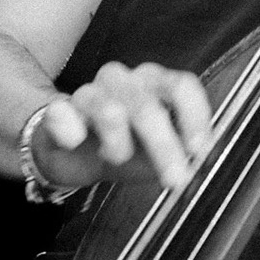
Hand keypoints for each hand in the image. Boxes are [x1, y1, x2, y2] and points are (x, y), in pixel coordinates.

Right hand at [32, 61, 212, 190]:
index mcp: (155, 83)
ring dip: (118, 145)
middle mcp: (124, 80)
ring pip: (109, 110)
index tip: (199, 150)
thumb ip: (182, 152)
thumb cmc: (126, 149)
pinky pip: (62, 113)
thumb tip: (201, 162)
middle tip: (174, 178)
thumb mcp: (160, 154)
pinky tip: (75, 141)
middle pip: (147, 104)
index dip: (194, 115)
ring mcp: (90, 92)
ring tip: (116, 159)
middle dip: (163, 146)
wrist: (74, 157)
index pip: (181, 85)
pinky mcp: (58, 110)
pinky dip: (70, 131)